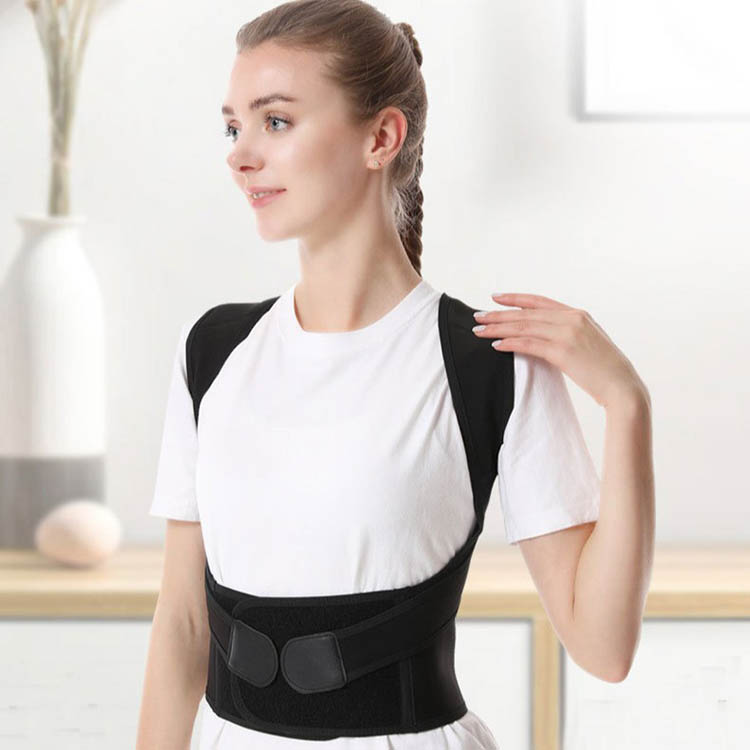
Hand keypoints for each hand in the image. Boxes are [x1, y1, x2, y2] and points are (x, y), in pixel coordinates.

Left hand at [472, 292, 647, 408]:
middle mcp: (572, 319)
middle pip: (526, 313)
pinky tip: (495, 345)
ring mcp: (568, 334)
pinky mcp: (563, 352)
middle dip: (499, 314)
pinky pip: (529, 344)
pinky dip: (510, 343)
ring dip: (498, 328)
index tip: (495, 297)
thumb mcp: (588, 342)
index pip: (539, 301)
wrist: (622, 387)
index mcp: (578, 314)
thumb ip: (568, 333)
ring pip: (524, 326)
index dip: (515, 299)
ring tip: (479, 330)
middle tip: (477, 316)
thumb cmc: (605, 370)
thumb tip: (544, 335)